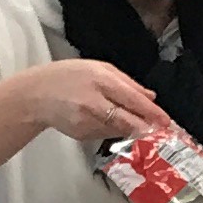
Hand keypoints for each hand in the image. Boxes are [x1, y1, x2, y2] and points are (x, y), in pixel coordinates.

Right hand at [23, 59, 168, 148]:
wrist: (36, 95)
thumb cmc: (68, 77)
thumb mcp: (98, 69)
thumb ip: (126, 82)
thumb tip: (151, 96)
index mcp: (100, 80)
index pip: (132, 99)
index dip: (151, 112)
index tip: (166, 121)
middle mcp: (93, 102)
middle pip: (127, 120)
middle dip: (146, 127)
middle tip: (161, 131)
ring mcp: (86, 121)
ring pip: (119, 130)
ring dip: (132, 129)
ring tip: (138, 125)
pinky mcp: (81, 134)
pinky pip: (106, 134)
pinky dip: (114, 130)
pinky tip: (109, 122)